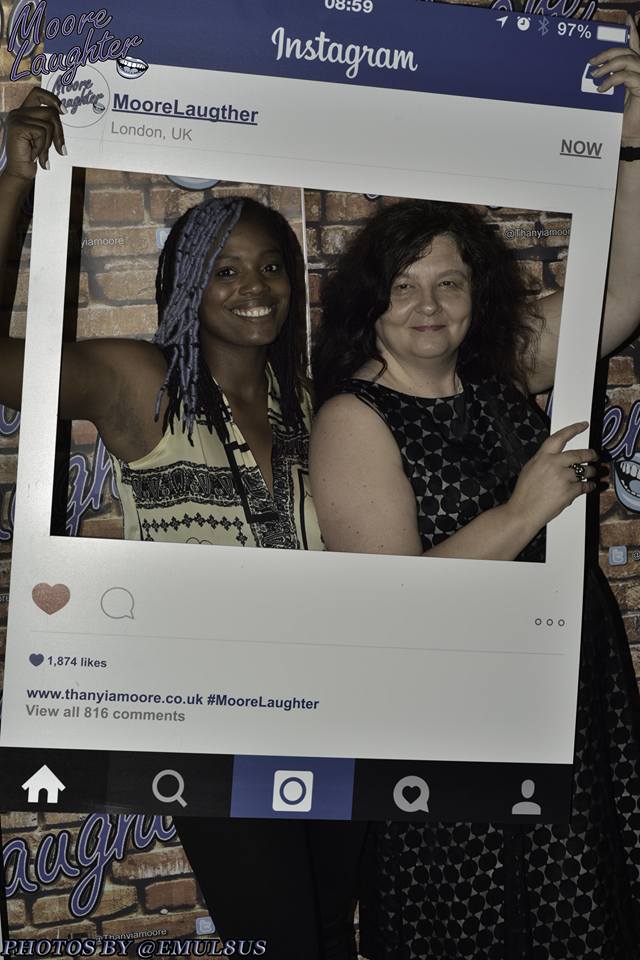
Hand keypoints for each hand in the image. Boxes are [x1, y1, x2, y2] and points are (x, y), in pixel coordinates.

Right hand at [4, 88, 65, 182]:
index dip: (53, 99)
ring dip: (49, 144)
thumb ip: (48, 123)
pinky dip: (42, 147)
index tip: (64, 111)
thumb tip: (62, 111)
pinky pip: (42, 133)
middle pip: (50, 112)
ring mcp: (17, 118)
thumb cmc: (32, 156)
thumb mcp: (42, 137)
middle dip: (60, 133)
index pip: (38, 93)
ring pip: (48, 124)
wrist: (19, 173)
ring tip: (42, 154)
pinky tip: (34, 155)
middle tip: (61, 150)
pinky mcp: (18, 126)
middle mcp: (18, 112)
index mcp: (23, 112)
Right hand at [506, 421, 596, 532]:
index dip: (573, 429)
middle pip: (579, 454)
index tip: (583, 425)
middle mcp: (553, 464)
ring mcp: (562, 477)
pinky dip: (590, 486)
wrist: (523, 512)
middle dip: (591, 454)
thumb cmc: (524, 493)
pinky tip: (590, 486)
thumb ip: (543, 461)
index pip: (560, 437)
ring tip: (593, 473)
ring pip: (585, 470)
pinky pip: (585, 486)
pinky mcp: (569, 491)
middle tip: (594, 455)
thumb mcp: (529, 469)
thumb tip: (557, 457)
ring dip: (592, 472)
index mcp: (542, 457)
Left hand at [589, 15, 639, 143]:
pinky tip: (602, 88)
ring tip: (594, 76)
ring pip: (627, 60)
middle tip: (591, 62)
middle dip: (607, 53)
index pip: (635, 47)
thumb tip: (594, 71)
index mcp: (635, 71)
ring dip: (608, 66)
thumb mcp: (611, 96)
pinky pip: (627, 76)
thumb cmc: (620, 119)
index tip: (629, 18)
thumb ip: (609, 81)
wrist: (629, 136)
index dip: (634, 32)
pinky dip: (612, 80)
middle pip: (627, 51)